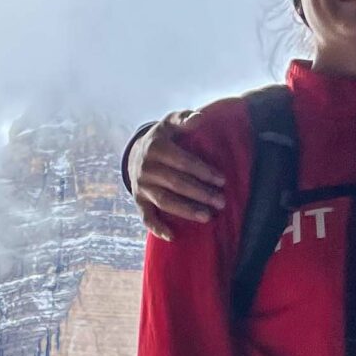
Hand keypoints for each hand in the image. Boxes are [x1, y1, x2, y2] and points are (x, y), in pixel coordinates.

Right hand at [130, 112, 226, 239]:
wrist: (133, 154)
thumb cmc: (161, 138)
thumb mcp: (169, 123)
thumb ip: (184, 119)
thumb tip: (200, 118)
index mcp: (156, 148)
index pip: (183, 162)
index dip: (203, 171)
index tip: (222, 180)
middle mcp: (146, 168)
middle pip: (177, 183)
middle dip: (200, 193)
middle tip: (221, 201)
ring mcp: (141, 186)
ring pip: (165, 201)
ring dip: (186, 211)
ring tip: (207, 217)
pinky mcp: (138, 200)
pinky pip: (146, 217)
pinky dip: (157, 228)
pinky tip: (172, 236)